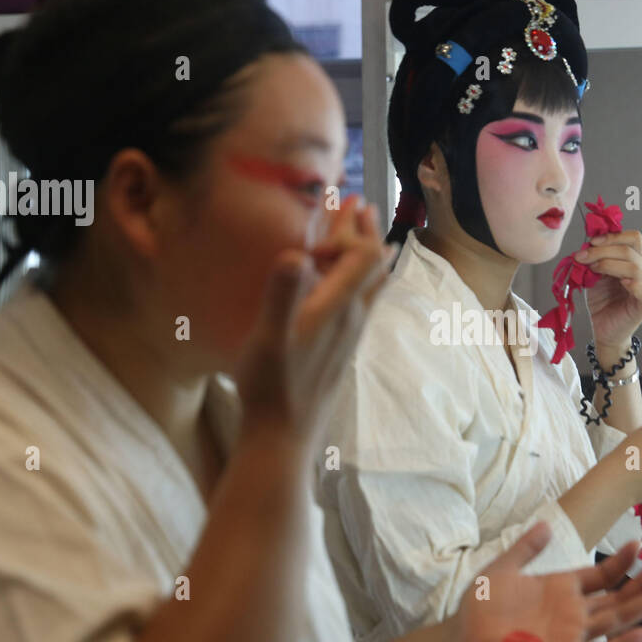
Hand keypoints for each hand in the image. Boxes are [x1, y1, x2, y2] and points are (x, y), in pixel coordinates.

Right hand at [234, 195, 393, 438]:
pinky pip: (363, 304)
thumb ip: (281, 294)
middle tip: (363, 204)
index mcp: (338, 309)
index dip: (352, 231)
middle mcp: (352, 319)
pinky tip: (353, 288)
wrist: (283, 437)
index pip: (363, 255)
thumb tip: (296, 253)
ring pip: (371, 287)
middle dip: (366, 233)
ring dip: (368, 256)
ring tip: (371, 236)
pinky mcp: (343, 350)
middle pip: (373, 266)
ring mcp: (350, 336)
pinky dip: (361, 282)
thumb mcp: (268, 338)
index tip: (330, 217)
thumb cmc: (271, 386)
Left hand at [453, 522, 641, 641]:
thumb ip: (526, 548)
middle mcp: (573, 611)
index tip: (637, 545)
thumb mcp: (504, 567)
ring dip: (641, 608)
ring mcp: (572, 634)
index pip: (601, 575)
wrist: (465, 638)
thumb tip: (546, 524)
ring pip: (616, 620)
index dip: (620, 562)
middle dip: (640, 583)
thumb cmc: (482, 605)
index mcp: (562, 588)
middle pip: (616, 597)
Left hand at [576, 230, 641, 348]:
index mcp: (637, 260)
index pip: (633, 238)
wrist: (604, 330)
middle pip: (631, 248)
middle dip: (603, 250)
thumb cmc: (602, 303)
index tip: (591, 242)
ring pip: (634, 265)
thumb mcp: (595, 275)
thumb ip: (595, 259)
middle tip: (582, 256)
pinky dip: (629, 281)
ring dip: (608, 263)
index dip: (612, 236)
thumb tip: (586, 245)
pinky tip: (618, 282)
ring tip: (592, 269)